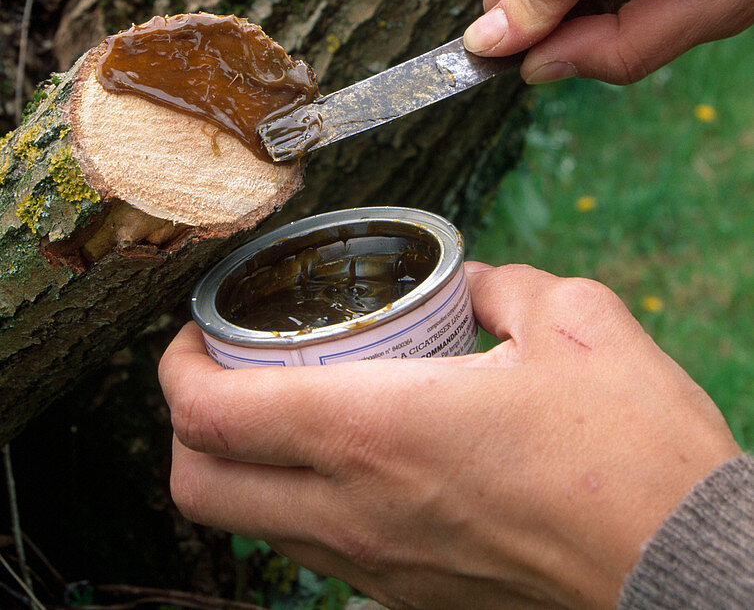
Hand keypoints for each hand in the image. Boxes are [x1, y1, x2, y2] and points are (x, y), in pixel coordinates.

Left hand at [159, 263, 738, 609]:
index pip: (212, 413)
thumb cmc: (632, 450)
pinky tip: (352, 457)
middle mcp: (357, 508)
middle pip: (199, 486)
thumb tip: (477, 285)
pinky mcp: (414, 596)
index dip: (176, 367)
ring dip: (238, 465)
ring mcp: (380, 566)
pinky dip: (296, 503)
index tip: (195, 330)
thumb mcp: (573, 322)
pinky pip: (313, 553)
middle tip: (221, 368)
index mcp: (378, 429)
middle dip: (183, 424)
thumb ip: (506, 287)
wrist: (688, 571)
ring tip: (282, 406)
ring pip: (251, 529)